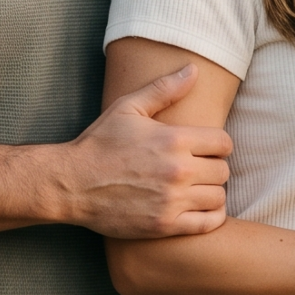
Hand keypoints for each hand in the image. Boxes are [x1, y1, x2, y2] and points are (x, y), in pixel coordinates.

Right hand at [58, 66, 233, 238]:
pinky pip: (209, 223)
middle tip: (198, 169)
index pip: (224, 143)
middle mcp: (178, 170)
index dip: (218, 145)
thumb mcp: (128, 107)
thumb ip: (164, 88)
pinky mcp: (164, 225)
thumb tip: (194, 69)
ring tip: (196, 189)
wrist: (71, 184)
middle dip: (213, 168)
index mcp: (174, 139)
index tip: (205, 149)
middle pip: (223, 170)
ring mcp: (172, 200)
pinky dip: (211, 217)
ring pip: (218, 196)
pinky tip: (199, 208)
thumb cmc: (99, 143)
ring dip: (211, 192)